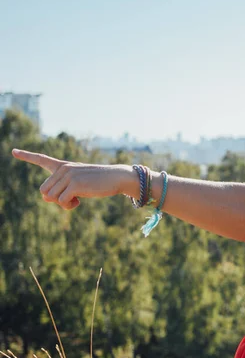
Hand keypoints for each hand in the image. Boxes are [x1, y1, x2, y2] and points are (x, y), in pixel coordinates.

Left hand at [12, 149, 131, 209]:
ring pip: (50, 197)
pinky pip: (61, 202)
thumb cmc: (99, 181)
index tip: (13, 151)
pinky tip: (79, 202)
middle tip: (70, 198)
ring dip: (62, 204)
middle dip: (54, 199)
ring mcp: (69, 176)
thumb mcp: (79, 181)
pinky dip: (69, 206)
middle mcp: (63, 169)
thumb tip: (46, 197)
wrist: (117, 177)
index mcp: (64, 166)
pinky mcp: (75, 185)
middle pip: (43, 190)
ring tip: (76, 199)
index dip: (26, 156)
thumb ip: (62, 186)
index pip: (42, 159)